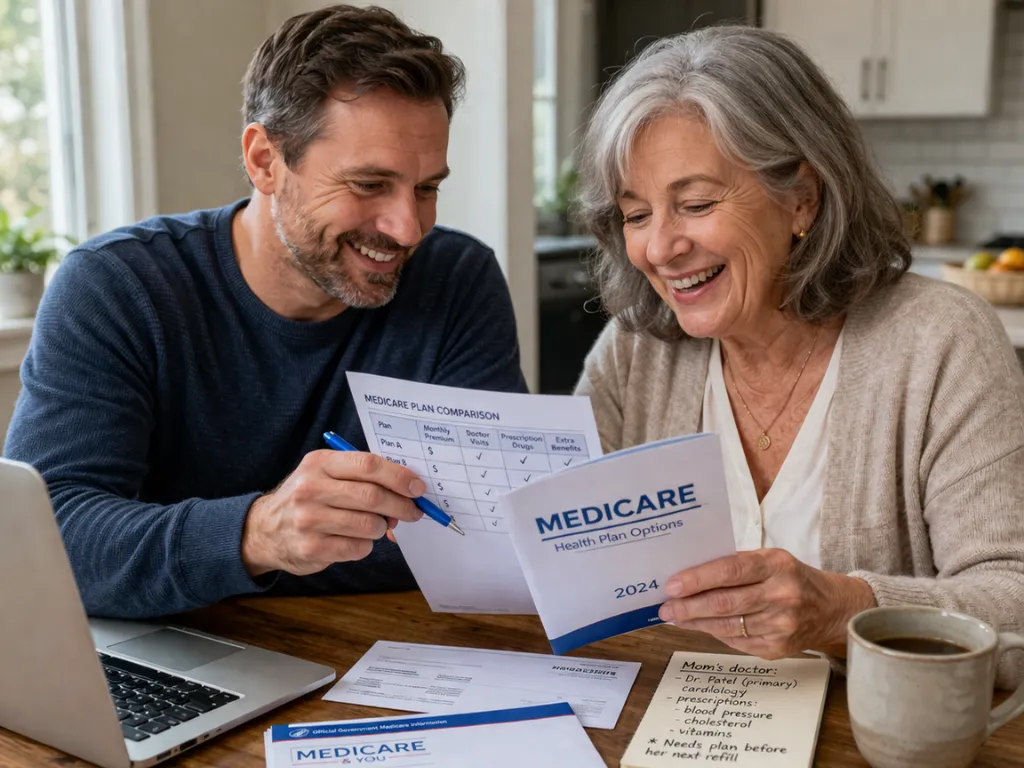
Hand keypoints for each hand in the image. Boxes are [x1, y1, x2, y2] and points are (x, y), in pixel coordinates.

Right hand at [241, 450, 424, 577]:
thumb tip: (407, 490)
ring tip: (376, 525)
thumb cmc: (307, 497)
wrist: (264, 529)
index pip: (368, 465)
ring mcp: (309, 520)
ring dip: (382, 526)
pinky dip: (366, 544)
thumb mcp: (325, 473)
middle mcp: (311, 489)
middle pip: (372, 496)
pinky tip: (355, 538)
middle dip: (401, 505)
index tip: (418, 488)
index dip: (399, 476)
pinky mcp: (311, 548)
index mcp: (319, 463)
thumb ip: (362, 476)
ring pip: (369, 524)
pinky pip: (358, 547)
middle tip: (413, 512)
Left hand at [658, 548, 876, 657]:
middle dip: (688, 606)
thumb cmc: (791, 578)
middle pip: (725, 603)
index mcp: (777, 565)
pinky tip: (699, 626)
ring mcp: (781, 625)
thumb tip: (689, 576)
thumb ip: (736, 565)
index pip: (730, 570)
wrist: (832, 609)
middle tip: (665, 607)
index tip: (672, 585)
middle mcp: (781, 595)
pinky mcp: (778, 648)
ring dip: (695, 622)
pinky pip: (736, 641)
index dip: (697, 579)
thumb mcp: (770, 560)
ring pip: (727, 626)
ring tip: (675, 616)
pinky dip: (714, 633)